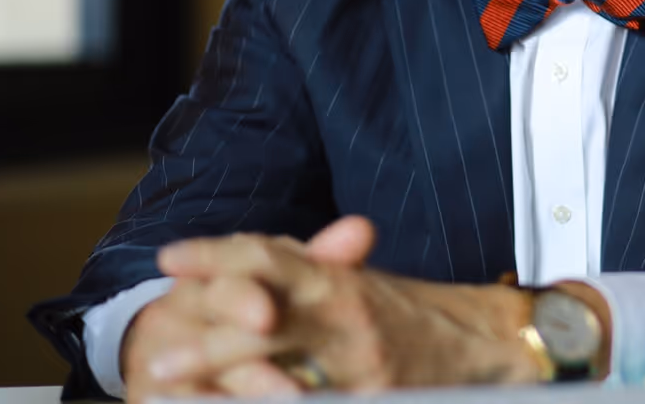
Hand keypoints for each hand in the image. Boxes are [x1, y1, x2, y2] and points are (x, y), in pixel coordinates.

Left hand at [156, 217, 567, 390]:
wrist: (487, 340)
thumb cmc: (415, 313)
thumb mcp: (358, 282)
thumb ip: (308, 269)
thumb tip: (242, 259)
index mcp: (339, 279)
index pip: (269, 257)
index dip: (216, 255)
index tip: (169, 259)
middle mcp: (347, 317)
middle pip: (265, 322)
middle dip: (207, 342)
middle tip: (157, 361)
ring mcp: (360, 366)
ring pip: (281, 378)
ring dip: (227, 391)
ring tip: (180, 399)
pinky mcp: (375, 396)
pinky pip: (316, 402)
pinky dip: (271, 402)